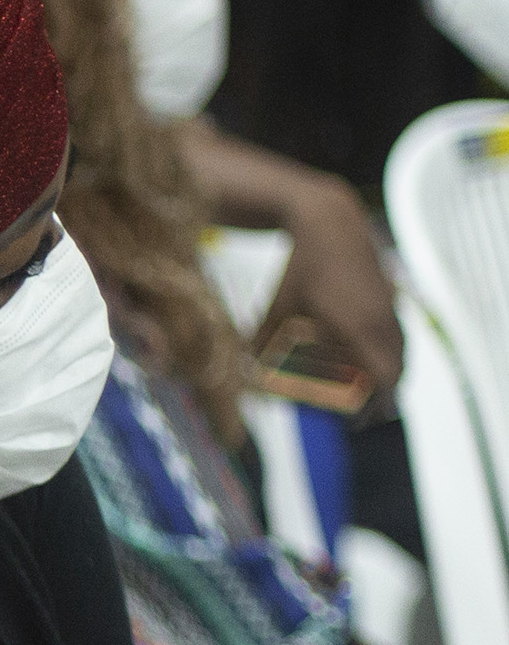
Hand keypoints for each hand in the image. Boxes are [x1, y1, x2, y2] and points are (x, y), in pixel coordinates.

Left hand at [261, 177, 404, 396]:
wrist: (330, 223)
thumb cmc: (297, 269)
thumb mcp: (275, 308)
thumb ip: (260, 344)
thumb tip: (242, 376)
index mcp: (356, 325)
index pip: (383, 375)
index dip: (375, 402)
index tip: (357, 421)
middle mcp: (380, 318)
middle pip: (396, 371)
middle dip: (382, 396)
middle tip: (360, 417)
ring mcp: (390, 307)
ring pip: (401, 353)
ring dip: (389, 376)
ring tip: (368, 396)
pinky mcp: (391, 298)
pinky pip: (399, 336)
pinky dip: (391, 355)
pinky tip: (373, 364)